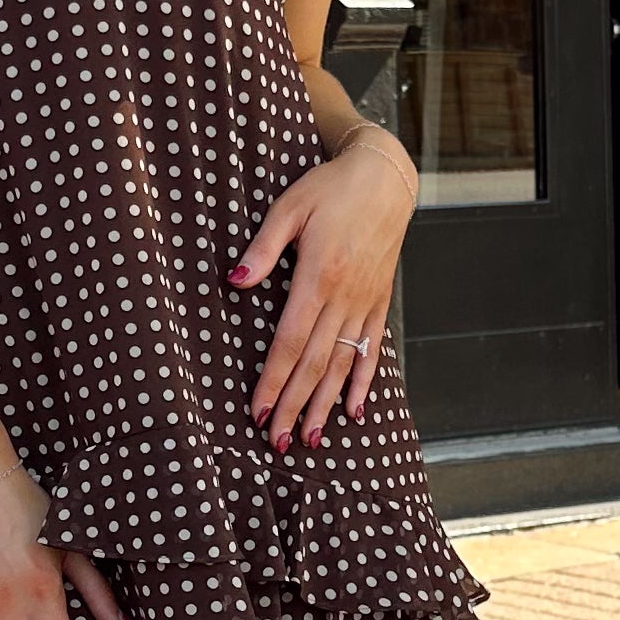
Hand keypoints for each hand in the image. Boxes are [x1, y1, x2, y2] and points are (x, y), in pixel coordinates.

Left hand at [234, 130, 418, 447]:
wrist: (385, 177)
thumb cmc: (329, 188)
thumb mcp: (289, 207)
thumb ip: (263, 248)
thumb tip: (235, 281)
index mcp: (320, 276)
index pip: (291, 341)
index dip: (274, 380)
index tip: (259, 411)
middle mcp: (345, 296)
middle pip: (316, 363)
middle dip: (295, 405)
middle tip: (277, 441)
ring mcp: (365, 302)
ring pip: (343, 364)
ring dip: (325, 404)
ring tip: (310, 439)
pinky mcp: (379, 301)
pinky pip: (371, 349)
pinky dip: (363, 382)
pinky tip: (353, 411)